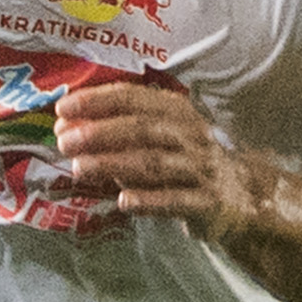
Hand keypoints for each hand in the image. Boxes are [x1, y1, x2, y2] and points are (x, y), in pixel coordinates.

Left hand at [56, 79, 265, 235]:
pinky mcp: (206, 202)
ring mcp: (200, 168)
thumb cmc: (184, 160)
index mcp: (176, 111)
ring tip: (79, 169)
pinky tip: (123, 203)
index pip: (134, 98)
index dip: (97, 101)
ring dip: (114, 164)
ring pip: (155, 163)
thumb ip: (116, 130)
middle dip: (100, 132)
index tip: (63, 109)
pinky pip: (175, 200)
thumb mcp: (158, 135)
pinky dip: (149, 200)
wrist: (239, 195)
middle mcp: (191, 134)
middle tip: (65, 141)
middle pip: (143, 129)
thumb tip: (66, 127)